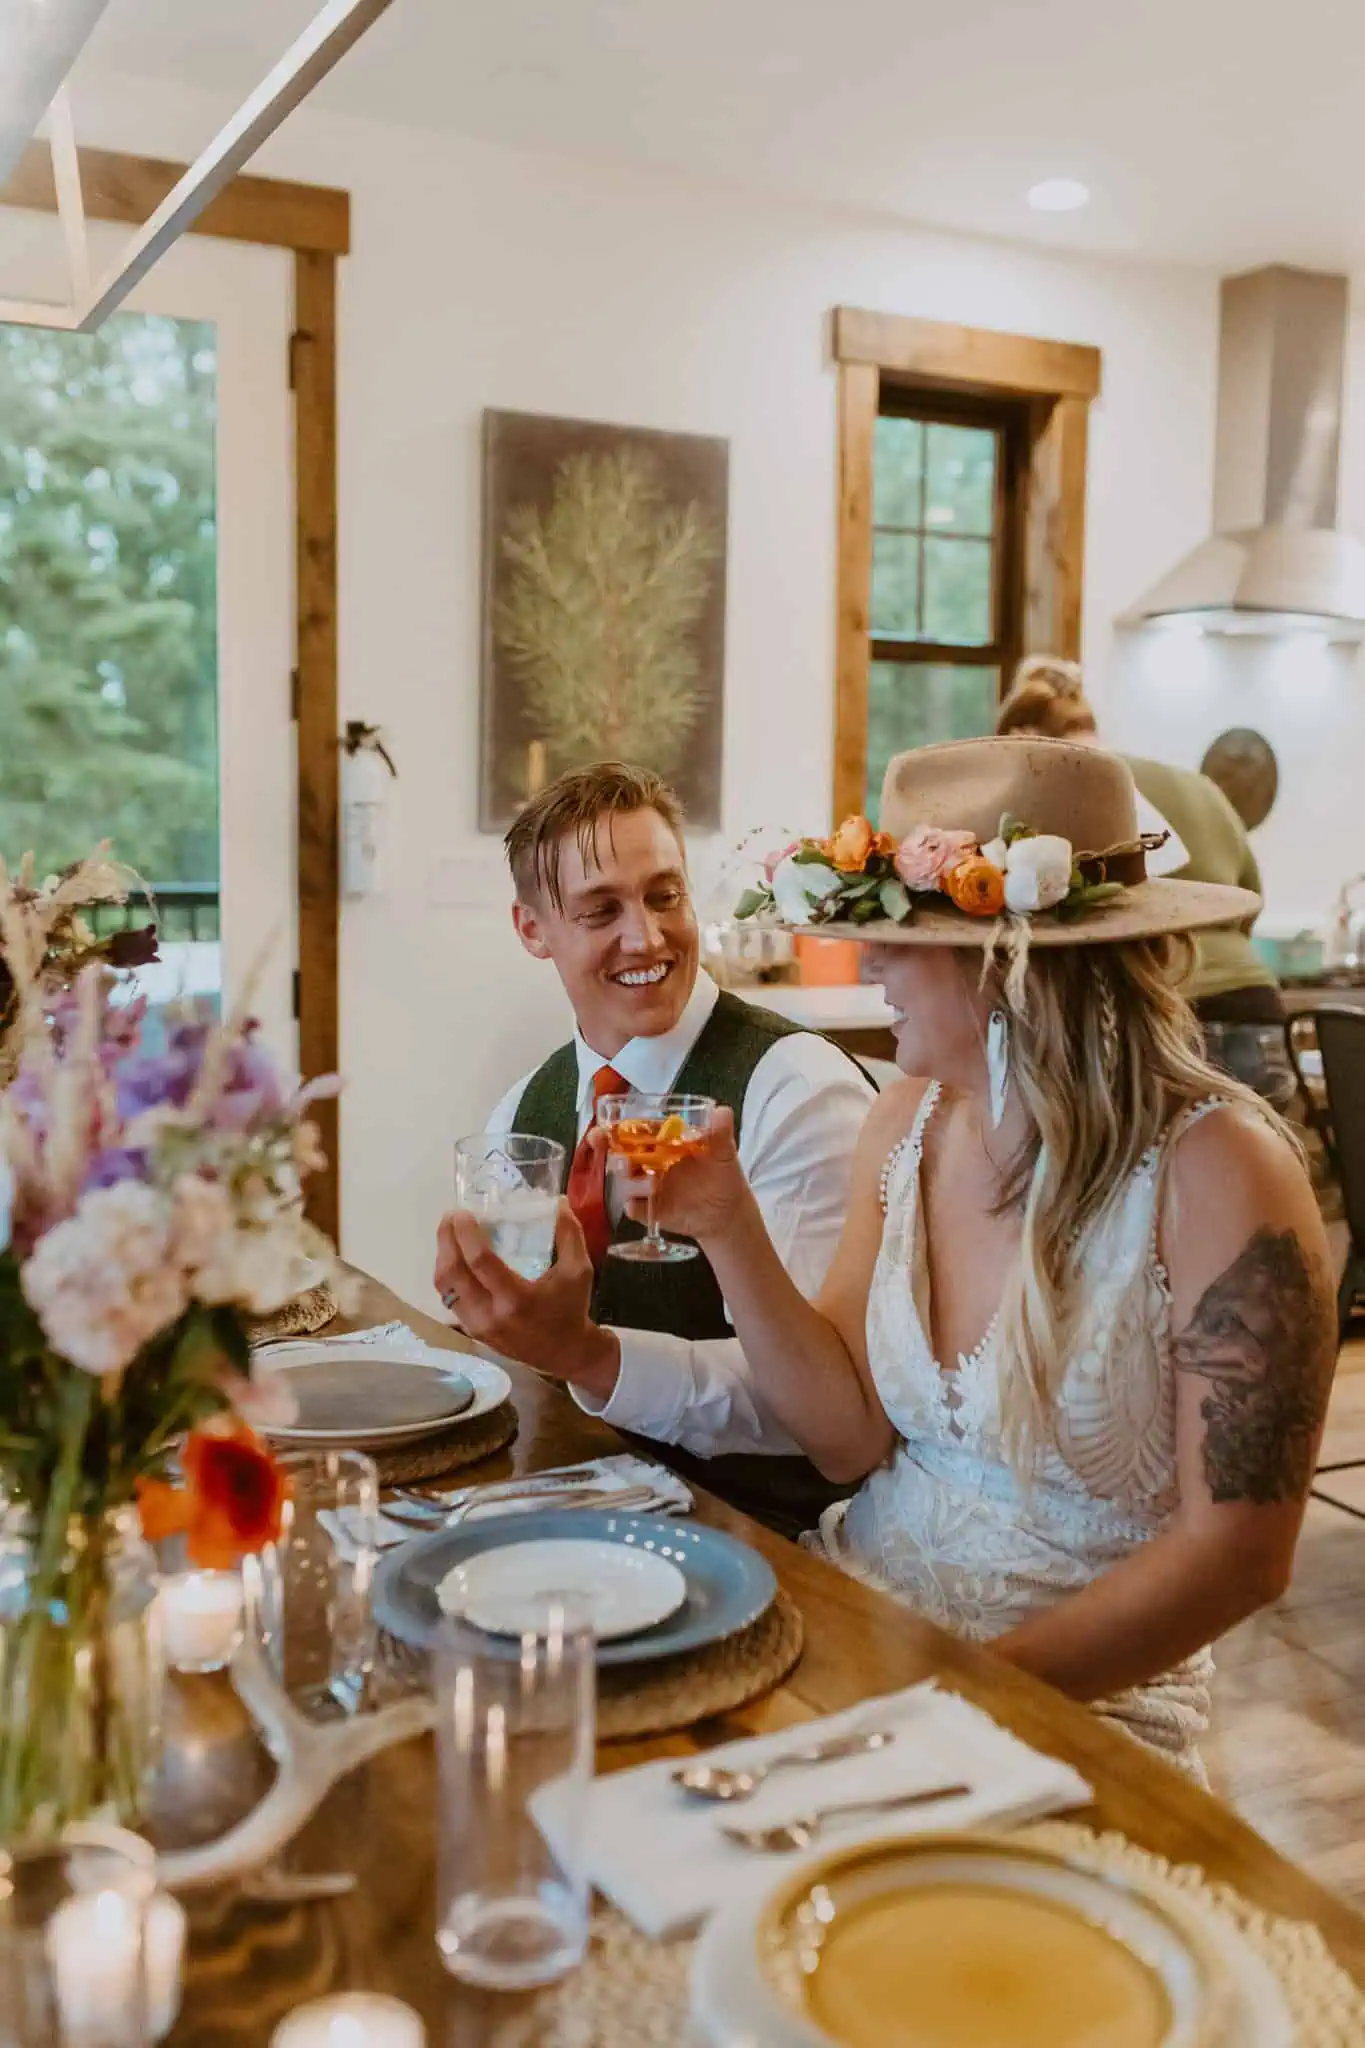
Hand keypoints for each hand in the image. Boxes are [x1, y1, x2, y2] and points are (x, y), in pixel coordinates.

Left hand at [432, 1201, 620, 1398]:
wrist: (566, 1353)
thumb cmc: (571, 1309)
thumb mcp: (579, 1270)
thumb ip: (569, 1234)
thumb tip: (558, 1202)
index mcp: (516, 1299)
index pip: (480, 1262)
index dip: (466, 1234)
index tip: (462, 1212)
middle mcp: (490, 1315)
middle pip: (452, 1274)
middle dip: (446, 1240)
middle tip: (450, 1217)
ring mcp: (477, 1326)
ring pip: (445, 1287)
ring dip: (443, 1257)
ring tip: (449, 1233)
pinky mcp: (472, 1331)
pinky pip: (449, 1299)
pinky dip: (448, 1276)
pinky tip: (455, 1258)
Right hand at [593, 1106, 749, 1244]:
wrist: (728, 1212)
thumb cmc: (723, 1175)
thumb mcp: (724, 1152)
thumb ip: (720, 1132)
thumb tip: (722, 1110)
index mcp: (662, 1143)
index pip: (635, 1130)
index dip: (617, 1125)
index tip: (605, 1123)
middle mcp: (650, 1162)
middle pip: (620, 1151)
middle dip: (606, 1145)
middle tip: (600, 1140)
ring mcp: (648, 1186)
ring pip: (625, 1180)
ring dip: (628, 1178)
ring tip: (647, 1180)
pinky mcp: (651, 1209)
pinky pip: (635, 1208)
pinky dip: (634, 1206)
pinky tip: (636, 1205)